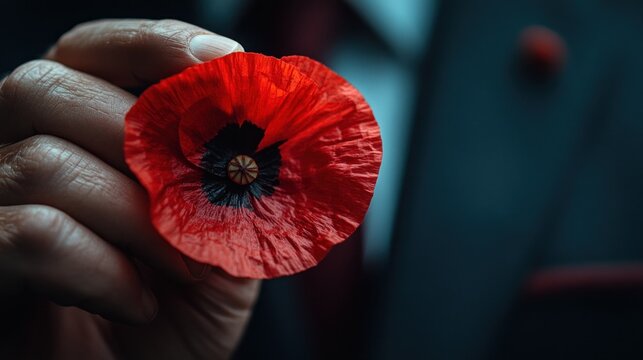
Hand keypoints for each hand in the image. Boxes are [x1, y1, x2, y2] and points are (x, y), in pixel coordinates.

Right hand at [0, 19, 257, 358]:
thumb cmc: (184, 307)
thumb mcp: (229, 232)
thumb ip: (240, 171)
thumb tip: (270, 105)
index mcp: (77, 128)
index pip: (92, 50)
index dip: (154, 44)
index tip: (226, 63)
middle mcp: (14, 151)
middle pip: (45, 88)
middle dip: (144, 142)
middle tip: (206, 198)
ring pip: (42, 165)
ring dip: (140, 221)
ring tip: (187, 269)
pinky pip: (29, 236)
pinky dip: (103, 271)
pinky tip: (138, 302)